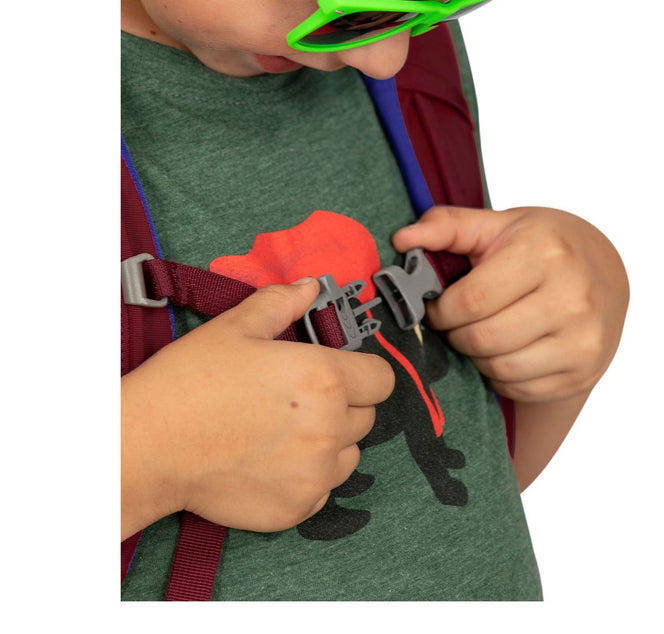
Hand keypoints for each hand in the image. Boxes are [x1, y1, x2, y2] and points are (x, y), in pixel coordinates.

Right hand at [121, 278, 394, 537]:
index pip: (382, 379)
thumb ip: (282, 303)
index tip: (341, 371)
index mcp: (324, 378)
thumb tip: (310, 287)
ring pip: (348, 454)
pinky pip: (322, 489)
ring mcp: (315, 474)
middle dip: (343, 404)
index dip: (364, 371)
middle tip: (299, 399)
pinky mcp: (297, 509)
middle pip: (367, 416)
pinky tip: (269, 462)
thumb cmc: (190, 380)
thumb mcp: (236, 327)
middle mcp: (330, 428)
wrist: (148, 445)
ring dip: (329, 442)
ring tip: (284, 432)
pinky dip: (306, 477)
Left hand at [393, 206, 628, 402]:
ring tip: (480, 335)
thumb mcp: (499, 225)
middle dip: (456, 335)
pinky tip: (505, 351)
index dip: (442, 310)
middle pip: (484, 338)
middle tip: (456, 324)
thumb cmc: (543, 245)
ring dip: (477, 357)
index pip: (472, 300)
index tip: (437, 306)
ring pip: (501, 368)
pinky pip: (521, 387)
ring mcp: (583, 339)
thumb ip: (448, 226)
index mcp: (546, 254)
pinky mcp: (584, 371)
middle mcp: (572, 297)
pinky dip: (501, 376)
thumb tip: (402, 239)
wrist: (606, 272)